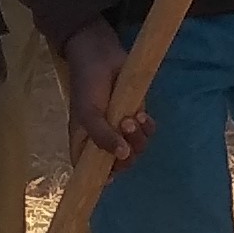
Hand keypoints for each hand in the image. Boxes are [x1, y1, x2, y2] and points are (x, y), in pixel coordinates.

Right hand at [62, 21, 153, 164]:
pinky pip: (148, 133)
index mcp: (85, 143)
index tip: (111, 176)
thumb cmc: (86, 85)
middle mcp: (104, 140)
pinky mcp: (138, 115)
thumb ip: (101, 137)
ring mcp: (122, 129)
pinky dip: (148, 127)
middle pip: (120, 164)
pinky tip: (142, 114)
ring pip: (137, 149)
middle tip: (125, 128)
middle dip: (127, 154)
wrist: (102, 54)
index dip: (100, 178)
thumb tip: (121, 157)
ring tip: (133, 117)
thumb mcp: (88, 113)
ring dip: (138, 138)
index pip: (90, 170)